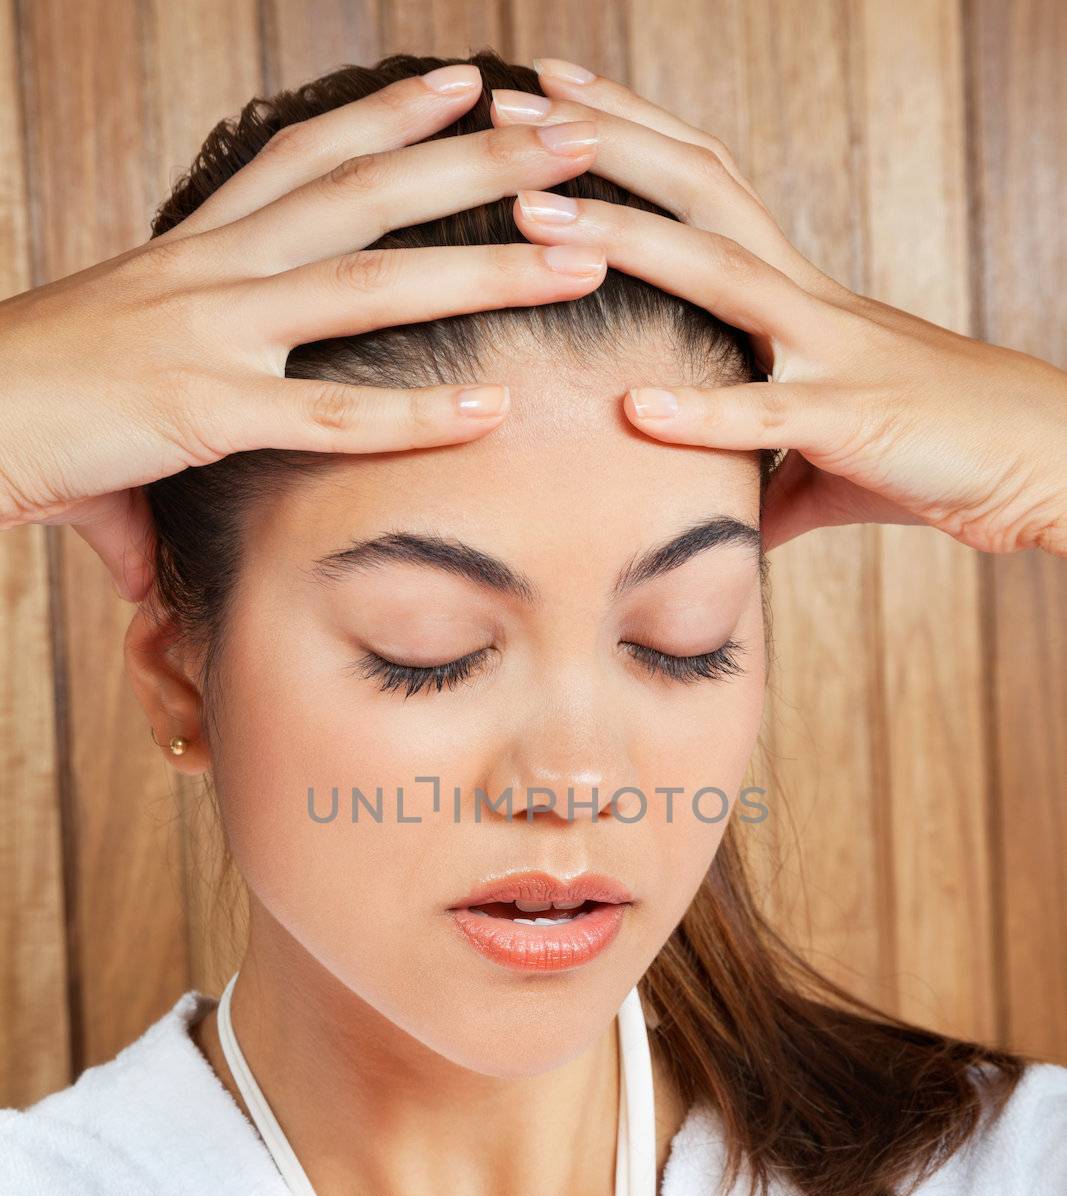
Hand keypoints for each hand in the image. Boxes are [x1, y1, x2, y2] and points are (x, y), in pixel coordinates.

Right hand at [0, 64, 609, 600]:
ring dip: (483, 267)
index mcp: (194, 250)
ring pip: (369, 282)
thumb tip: (151, 561)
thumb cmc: (24, 415)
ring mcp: (209, 331)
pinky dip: (411, 415)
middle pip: (367, 192)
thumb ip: (158, 469)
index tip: (465, 87)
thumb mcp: (112, 409)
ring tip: (580, 252)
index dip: (388, 118)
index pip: (304, 159)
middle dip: (477, 161)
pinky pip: (326, 413)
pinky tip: (490, 410)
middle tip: (571, 132)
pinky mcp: (199, 409)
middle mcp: (211, 268)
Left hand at [494, 63, 1066, 557]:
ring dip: (626, 239)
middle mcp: (806, 299)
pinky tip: (634, 407)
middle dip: (605, 144)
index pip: (703, 186)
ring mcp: (830, 352)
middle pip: (699, 190)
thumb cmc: (930, 448)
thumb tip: (710, 511)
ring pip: (721, 274)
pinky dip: (702, 413)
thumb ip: (752, 470)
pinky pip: (769, 415)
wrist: (1041, 459)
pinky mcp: (853, 420)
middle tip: (514, 107)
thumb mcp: (819, 455)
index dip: (630, 133)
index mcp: (793, 294)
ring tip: (538, 215)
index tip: (551, 97)